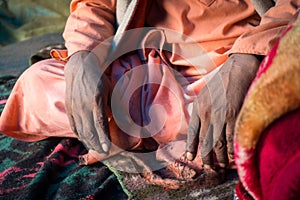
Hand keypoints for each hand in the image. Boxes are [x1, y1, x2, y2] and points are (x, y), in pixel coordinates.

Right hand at [64, 51, 110, 160]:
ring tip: (94, 150)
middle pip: (90, 131)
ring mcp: (74, 107)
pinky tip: (84, 140)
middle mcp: (84, 105)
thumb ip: (114, 106)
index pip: (100, 125)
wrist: (79, 66)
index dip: (103, 139)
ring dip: (88, 142)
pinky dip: (79, 134)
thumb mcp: (110, 89)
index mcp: (96, 100)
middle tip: (103, 153)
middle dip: (96, 144)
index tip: (107, 150)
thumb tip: (123, 121)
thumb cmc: (99, 78)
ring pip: (81, 130)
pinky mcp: (69, 107)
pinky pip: (74, 125)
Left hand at [186, 53, 261, 168]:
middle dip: (206, 156)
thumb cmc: (222, 77)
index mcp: (198, 106)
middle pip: (204, 141)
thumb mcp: (204, 87)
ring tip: (220, 165)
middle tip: (208, 166)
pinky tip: (231, 155)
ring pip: (217, 142)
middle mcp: (207, 112)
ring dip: (218, 156)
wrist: (239, 66)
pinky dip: (231, 149)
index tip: (190, 157)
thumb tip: (190, 103)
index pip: (192, 132)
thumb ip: (197, 98)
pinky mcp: (234, 114)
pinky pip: (231, 137)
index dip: (191, 146)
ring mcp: (220, 114)